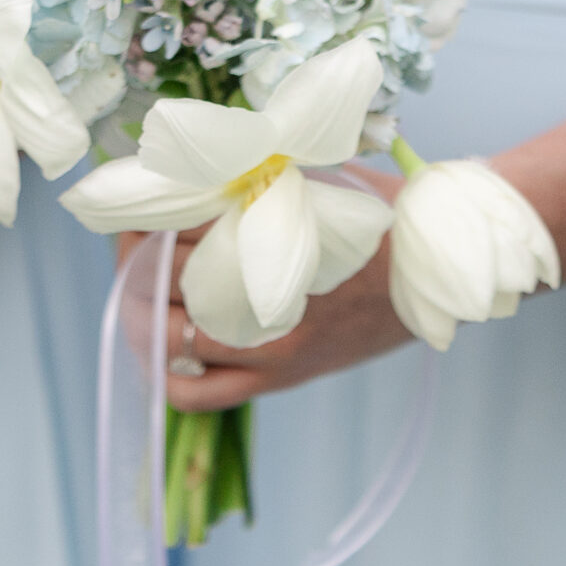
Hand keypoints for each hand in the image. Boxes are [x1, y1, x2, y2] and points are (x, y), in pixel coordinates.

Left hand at [133, 164, 416, 410]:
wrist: (435, 273)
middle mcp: (266, 299)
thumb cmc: (379, 217)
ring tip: (139, 292)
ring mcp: (270, 347)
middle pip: (166, 284)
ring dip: (142, 313)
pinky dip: (166, 372)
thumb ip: (256, 180)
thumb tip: (192, 173)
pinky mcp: (280, 377)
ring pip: (171, 339)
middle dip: (136, 262)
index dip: (146, 221)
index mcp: (273, 242)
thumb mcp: (318, 182)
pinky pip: (200, 393)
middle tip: (130, 244)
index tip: (137, 209)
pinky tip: (160, 347)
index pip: (180, 233)